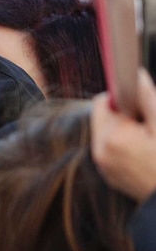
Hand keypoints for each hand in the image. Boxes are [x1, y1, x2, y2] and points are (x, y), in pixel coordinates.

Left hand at [91, 69, 155, 201]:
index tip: (143, 104)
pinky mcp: (110, 175)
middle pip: (105, 118)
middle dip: (127, 115)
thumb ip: (147, 98)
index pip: (103, 102)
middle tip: (151, 126)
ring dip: (128, 130)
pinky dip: (126, 145)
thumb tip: (135, 74)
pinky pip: (112, 150)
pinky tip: (147, 154)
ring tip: (152, 141)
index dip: (125, 97)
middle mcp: (99, 151)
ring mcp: (103, 166)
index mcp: (111, 137)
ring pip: (109, 134)